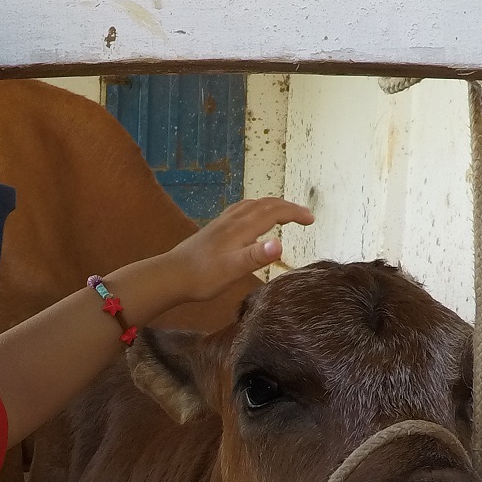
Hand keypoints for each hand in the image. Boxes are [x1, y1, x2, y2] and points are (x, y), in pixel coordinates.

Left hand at [162, 197, 312, 302]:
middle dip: (287, 207)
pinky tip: (250, 218)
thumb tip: (280, 244)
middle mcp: (233, 220)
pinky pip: (240, 210)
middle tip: (305, 215)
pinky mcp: (215, 229)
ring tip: (283, 212)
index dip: (294, 213)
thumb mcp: (232, 270)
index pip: (274, 212)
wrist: (171, 275)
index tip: (311, 220)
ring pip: (252, 205)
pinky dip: (255, 209)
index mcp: (241, 228)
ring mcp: (222, 223)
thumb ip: (256, 256)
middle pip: (265, 204)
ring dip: (272, 205)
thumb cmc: (202, 277)